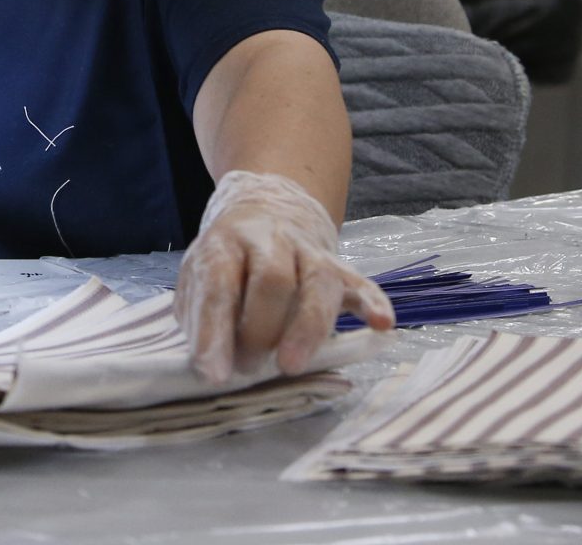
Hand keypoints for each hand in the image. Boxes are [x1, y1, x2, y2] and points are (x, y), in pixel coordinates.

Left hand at [173, 170, 393, 383]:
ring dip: (307, 328)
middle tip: (246, 367)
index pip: (219, 285)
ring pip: (318, 283)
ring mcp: (310, 252)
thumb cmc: (229, 261)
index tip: (211, 372)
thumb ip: (201, 316)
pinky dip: (373, 304)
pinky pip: (362, 284)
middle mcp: (271, 241)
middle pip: (272, 279)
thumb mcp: (200, 278)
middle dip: (260, 330)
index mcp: (227, 243)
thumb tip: (206, 364)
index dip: (214, 331)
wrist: (268, 210)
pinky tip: (382, 325)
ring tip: (291, 366)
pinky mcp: (341, 269)